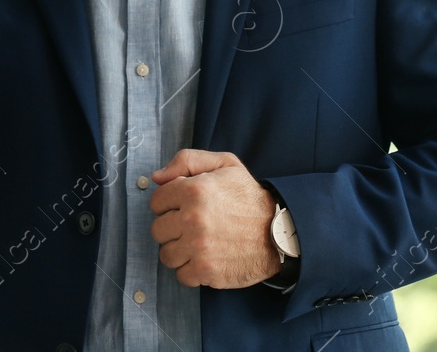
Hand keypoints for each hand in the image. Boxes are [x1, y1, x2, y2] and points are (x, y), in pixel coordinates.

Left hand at [148, 149, 279, 288]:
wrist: (279, 231)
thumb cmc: (249, 197)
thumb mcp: (225, 165)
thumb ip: (188, 161)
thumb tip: (157, 177)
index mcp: (194, 190)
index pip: (157, 201)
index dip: (171, 204)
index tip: (185, 207)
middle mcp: (193, 218)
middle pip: (157, 229)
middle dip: (173, 228)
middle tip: (194, 226)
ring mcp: (198, 247)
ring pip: (166, 254)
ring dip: (180, 251)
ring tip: (200, 243)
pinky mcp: (205, 270)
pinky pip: (181, 275)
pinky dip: (192, 270)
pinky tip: (207, 258)